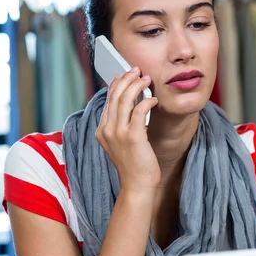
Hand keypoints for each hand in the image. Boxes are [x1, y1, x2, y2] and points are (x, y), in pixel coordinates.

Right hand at [95, 67, 159, 192]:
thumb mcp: (122, 143)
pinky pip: (138, 111)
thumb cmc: (134, 165)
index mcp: (102, 131)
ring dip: (136, 86)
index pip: (108, 100)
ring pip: (125, 100)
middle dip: (127, 79)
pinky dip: (146, 102)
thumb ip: (122, 125)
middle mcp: (107, 130)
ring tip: (146, 79)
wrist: (137, 185)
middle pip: (115, 96)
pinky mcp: (132, 137)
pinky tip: (153, 100)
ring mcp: (118, 134)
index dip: (117, 84)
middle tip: (137, 71)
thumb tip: (131, 104)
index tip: (126, 74)